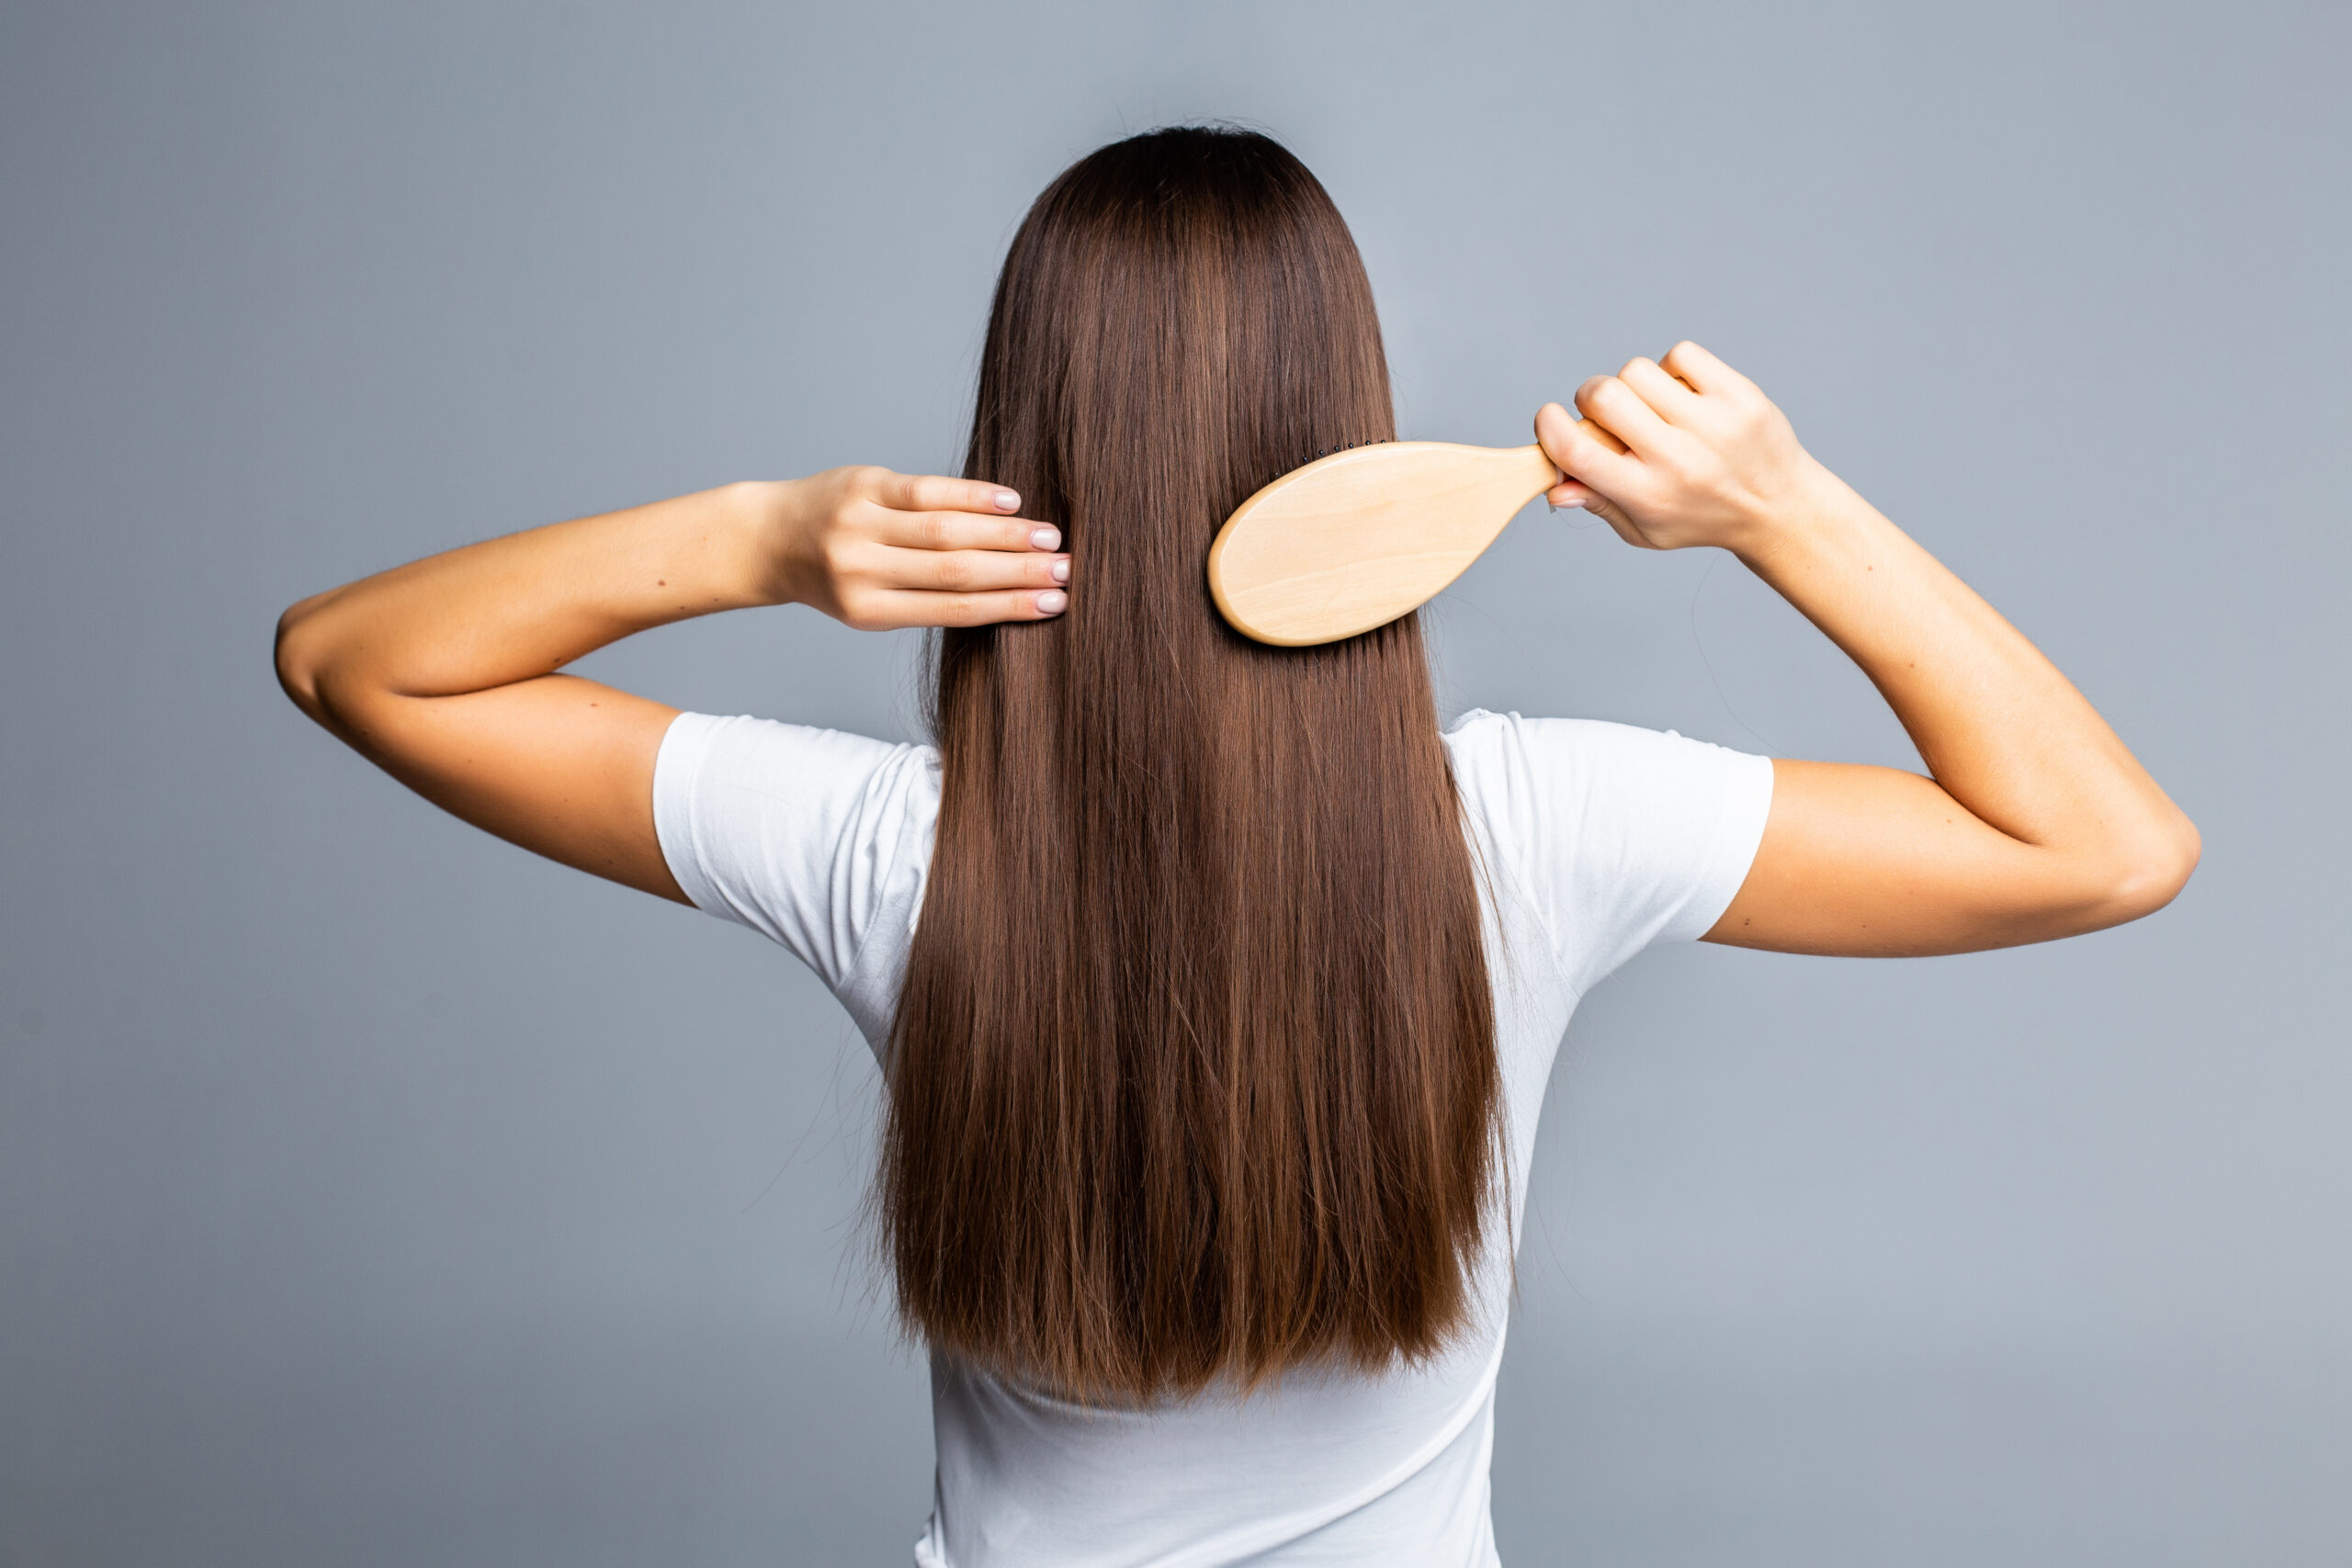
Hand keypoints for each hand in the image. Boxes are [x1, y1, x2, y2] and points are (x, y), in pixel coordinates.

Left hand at [765, 466, 1070, 628]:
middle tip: (1067, 571)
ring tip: (1049, 539)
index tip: (1055, 604)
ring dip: (1005, 535)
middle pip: (956, 571)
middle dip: (1017, 573)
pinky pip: (925, 490)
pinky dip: (972, 496)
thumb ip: (927, 597)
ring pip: (946, 530)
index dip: (1008, 607)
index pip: (952, 609)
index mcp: (869, 611)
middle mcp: (862, 570)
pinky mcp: (862, 485)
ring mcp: (860, 525)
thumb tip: (1010, 591)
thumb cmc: (835, 577)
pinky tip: (1010, 503)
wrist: (770, 539)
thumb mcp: (872, 603)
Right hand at [1534, 342, 1827, 556]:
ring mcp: (1712, 423)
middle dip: (1590, 397)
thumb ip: (1598, 504)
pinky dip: (1673, 368)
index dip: (1548, 426)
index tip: (1548, 419)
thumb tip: (1554, 484)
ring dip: (1633, 384)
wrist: (1781, 509)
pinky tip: (1684, 394)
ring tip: (1654, 407)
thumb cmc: (1703, 518)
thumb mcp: (1645, 531)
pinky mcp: (1739, 395)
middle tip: (1606, 413)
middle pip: (1602, 396)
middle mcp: (1678, 458)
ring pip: (1637, 370)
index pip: (1576, 450)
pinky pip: (1680, 355)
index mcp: (1647, 494)